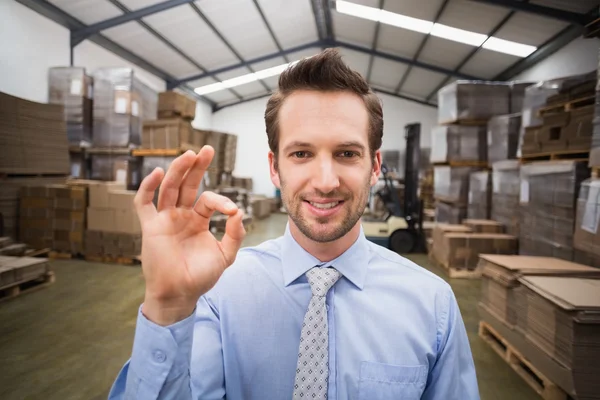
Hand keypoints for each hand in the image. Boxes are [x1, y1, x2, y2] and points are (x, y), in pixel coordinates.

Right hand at [134, 146, 244, 325]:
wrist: (180, 294)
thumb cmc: (201, 276)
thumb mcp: (226, 255)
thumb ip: (235, 234)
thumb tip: (239, 212)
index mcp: (197, 220)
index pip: (208, 200)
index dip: (221, 200)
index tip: (231, 211)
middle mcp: (181, 215)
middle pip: (187, 184)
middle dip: (196, 167)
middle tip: (207, 149)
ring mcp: (165, 219)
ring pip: (169, 189)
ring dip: (177, 170)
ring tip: (189, 154)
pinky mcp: (150, 227)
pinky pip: (143, 203)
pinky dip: (147, 187)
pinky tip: (157, 173)